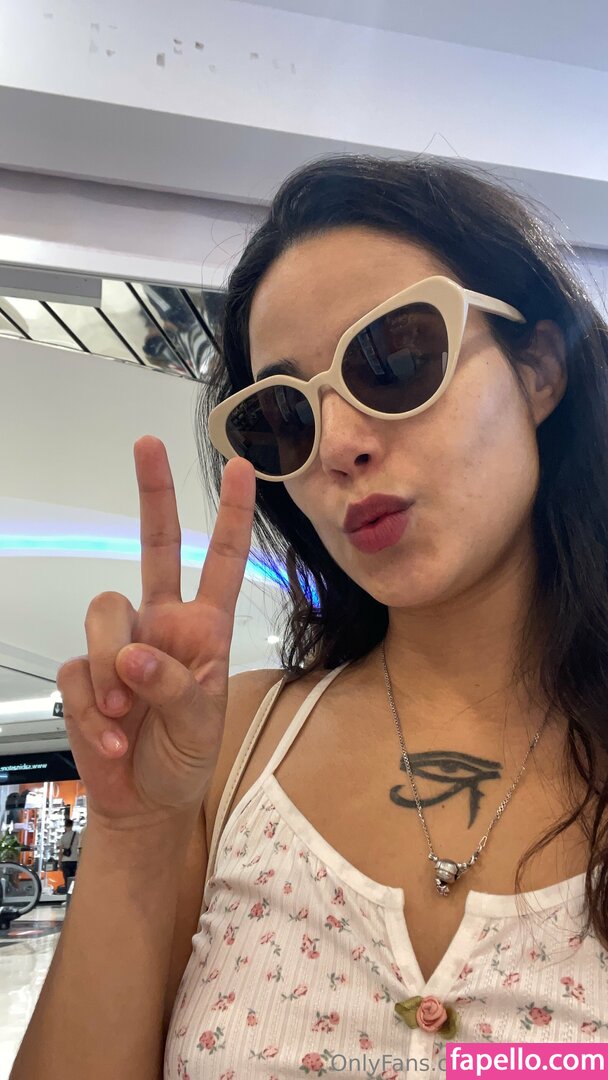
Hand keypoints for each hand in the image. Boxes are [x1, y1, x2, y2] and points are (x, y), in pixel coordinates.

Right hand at [56, 436, 255, 827]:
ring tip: (128, 715)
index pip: (220, 562)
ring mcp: (120, 645)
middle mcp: (161, 623)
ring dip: (114, 667)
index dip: (232, 515)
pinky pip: (79, 670)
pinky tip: (112, 741)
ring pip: (104, 611)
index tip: (243, 468)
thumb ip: (176, 687)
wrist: (145, 804)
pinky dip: (94, 711)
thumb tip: (135, 654)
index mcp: (203, 629)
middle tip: (148, 446)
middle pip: (153, 547)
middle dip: (154, 493)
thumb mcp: (202, 727)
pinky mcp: (85, 673)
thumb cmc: (185, 760)